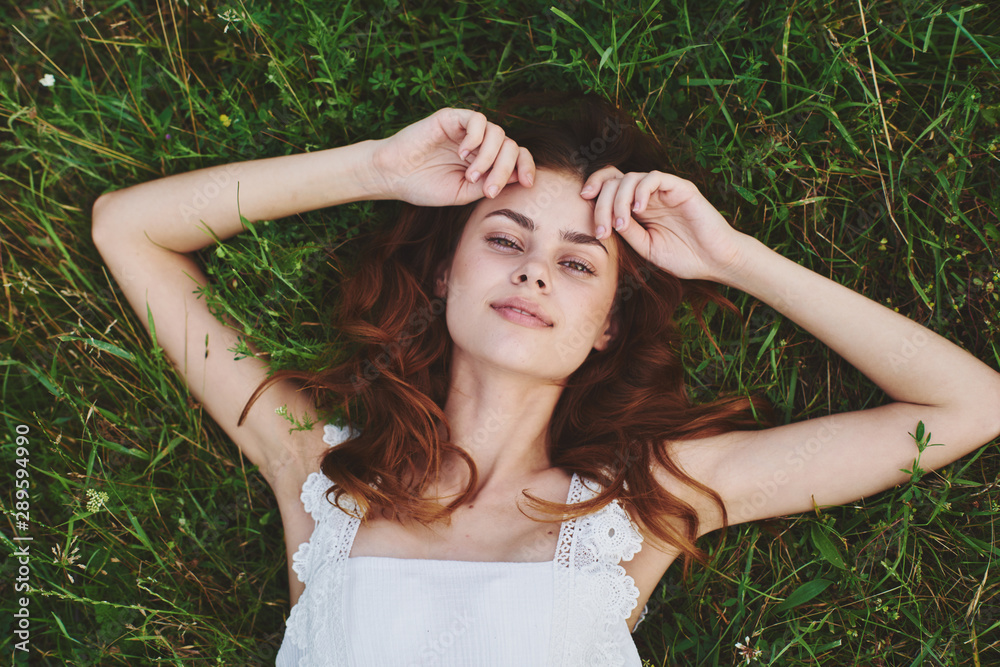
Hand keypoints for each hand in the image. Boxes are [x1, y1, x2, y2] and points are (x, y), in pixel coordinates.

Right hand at [369, 108, 534, 205]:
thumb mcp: (464, 193)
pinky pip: (478, 120)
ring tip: (470, 175)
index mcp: (486, 161)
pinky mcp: (453, 117)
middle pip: (511, 146)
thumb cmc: (425, 186)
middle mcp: (480, 143)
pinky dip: (476, 138)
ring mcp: (467, 130)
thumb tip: (521, 177)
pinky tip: (462, 153)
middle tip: (488, 190)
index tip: (528, 184)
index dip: (527, 166)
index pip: (516, 156)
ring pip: (498, 133)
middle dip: (505, 170)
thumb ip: (491, 184)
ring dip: (489, 158)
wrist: (394, 176)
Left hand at [581, 167, 746, 281]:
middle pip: (615, 180)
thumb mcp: (645, 247)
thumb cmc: (683, 257)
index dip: (594, 187)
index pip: (610, 185)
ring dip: (618, 200)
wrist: (715, 262)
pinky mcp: (681, 188)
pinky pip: (654, 178)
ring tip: (621, 224)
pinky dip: (641, 190)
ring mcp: (664, 190)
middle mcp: (649, 195)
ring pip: (631, 178)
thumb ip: (626, 231)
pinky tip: (638, 210)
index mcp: (638, 207)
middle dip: (602, 203)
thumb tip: (603, 218)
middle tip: (603, 229)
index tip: (581, 201)